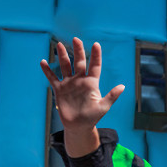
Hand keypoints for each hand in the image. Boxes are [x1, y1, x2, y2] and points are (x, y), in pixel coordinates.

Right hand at [39, 38, 124, 155]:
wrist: (78, 126)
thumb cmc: (92, 117)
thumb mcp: (103, 107)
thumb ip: (111, 96)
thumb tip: (123, 86)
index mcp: (92, 83)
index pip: (95, 66)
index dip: (96, 55)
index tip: (96, 44)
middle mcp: (80, 80)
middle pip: (79, 62)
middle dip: (78, 50)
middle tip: (76, 39)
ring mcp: (69, 84)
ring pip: (65, 66)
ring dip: (63, 56)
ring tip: (60, 45)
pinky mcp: (59, 90)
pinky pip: (52, 78)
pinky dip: (48, 71)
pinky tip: (43, 62)